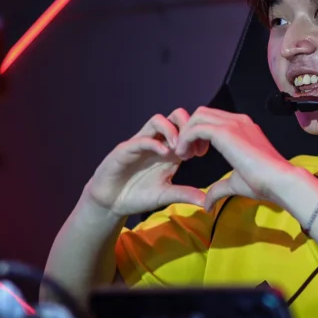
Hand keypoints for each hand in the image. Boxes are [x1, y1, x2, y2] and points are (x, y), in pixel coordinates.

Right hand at [86, 108, 209, 218]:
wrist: (111, 202)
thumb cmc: (138, 196)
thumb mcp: (165, 195)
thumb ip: (184, 194)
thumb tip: (206, 202)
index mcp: (169, 150)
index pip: (187, 128)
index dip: (197, 135)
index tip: (202, 153)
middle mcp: (157, 142)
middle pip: (175, 116)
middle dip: (187, 126)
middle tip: (191, 148)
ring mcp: (141, 143)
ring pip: (158, 120)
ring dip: (172, 130)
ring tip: (178, 150)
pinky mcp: (126, 149)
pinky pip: (141, 138)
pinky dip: (155, 143)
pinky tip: (164, 154)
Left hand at [174, 107, 295, 211]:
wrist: (279, 181)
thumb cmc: (263, 183)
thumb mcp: (236, 183)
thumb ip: (219, 188)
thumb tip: (207, 204)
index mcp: (243, 128)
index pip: (213, 119)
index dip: (199, 134)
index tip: (196, 154)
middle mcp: (238, 121)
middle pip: (203, 113)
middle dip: (190, 130)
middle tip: (188, 154)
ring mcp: (233, 123)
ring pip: (198, 116)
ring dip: (186, 133)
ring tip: (185, 155)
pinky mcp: (226, 131)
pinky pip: (196, 128)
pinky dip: (186, 139)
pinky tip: (185, 155)